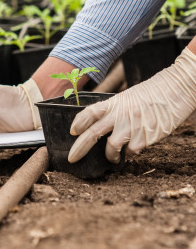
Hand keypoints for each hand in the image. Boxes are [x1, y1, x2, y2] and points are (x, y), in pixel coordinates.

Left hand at [68, 47, 195, 163]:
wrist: (177, 90)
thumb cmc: (151, 93)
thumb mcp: (127, 97)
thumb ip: (113, 111)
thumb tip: (99, 126)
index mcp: (114, 102)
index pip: (90, 112)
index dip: (78, 122)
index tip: (72, 132)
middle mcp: (120, 114)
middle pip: (94, 133)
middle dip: (80, 148)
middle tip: (72, 158)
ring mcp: (133, 126)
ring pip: (112, 147)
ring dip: (110, 155)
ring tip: (113, 157)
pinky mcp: (147, 137)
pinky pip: (132, 151)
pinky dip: (130, 153)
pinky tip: (133, 149)